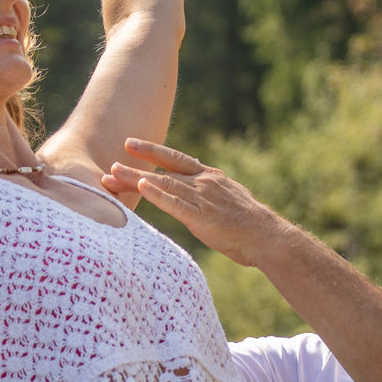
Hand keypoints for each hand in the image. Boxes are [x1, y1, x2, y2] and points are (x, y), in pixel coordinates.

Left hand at [103, 139, 287, 267]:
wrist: (268, 237)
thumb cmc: (249, 225)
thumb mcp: (229, 199)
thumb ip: (210, 193)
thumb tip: (198, 192)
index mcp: (210, 177)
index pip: (176, 159)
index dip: (152, 151)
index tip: (131, 145)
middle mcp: (204, 182)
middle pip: (164, 171)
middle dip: (136, 164)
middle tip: (113, 159)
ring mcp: (202, 198)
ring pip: (163, 184)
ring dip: (136, 178)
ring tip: (113, 174)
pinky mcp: (202, 216)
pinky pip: (175, 204)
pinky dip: (158, 194)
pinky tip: (142, 187)